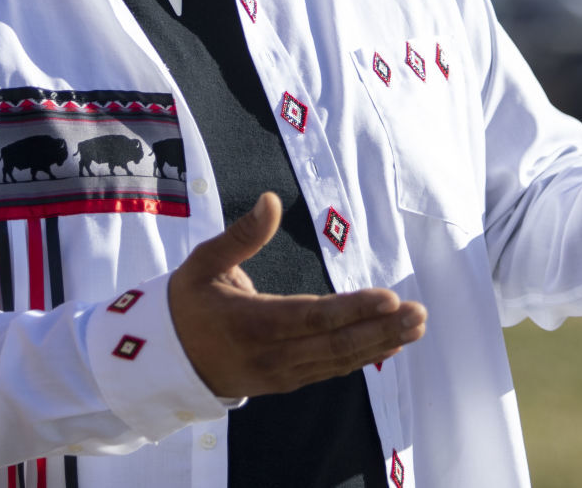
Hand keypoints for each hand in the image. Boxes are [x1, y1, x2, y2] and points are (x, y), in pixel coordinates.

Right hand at [167, 192, 426, 398]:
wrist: (163, 362)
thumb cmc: (187, 303)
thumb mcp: (203, 263)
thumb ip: (240, 235)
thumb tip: (272, 199)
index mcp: (250, 322)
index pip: (311, 317)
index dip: (353, 310)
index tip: (390, 297)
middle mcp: (270, 355)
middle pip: (334, 345)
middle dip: (381, 329)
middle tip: (419, 314)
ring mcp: (280, 374)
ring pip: (337, 361)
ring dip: (381, 343)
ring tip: (417, 327)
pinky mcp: (285, 382)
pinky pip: (329, 369)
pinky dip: (362, 357)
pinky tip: (390, 343)